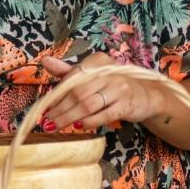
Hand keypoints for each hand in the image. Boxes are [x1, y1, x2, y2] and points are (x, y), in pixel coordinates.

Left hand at [37, 52, 160, 131]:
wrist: (147, 95)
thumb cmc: (114, 85)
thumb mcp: (93, 75)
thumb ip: (69, 71)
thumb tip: (45, 61)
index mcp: (98, 62)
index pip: (71, 78)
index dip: (56, 94)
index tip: (43, 108)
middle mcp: (109, 72)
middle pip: (77, 93)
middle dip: (59, 109)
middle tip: (45, 122)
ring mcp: (119, 88)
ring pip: (88, 104)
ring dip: (69, 117)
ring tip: (55, 126)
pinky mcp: (126, 104)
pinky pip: (104, 115)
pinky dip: (89, 122)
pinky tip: (78, 127)